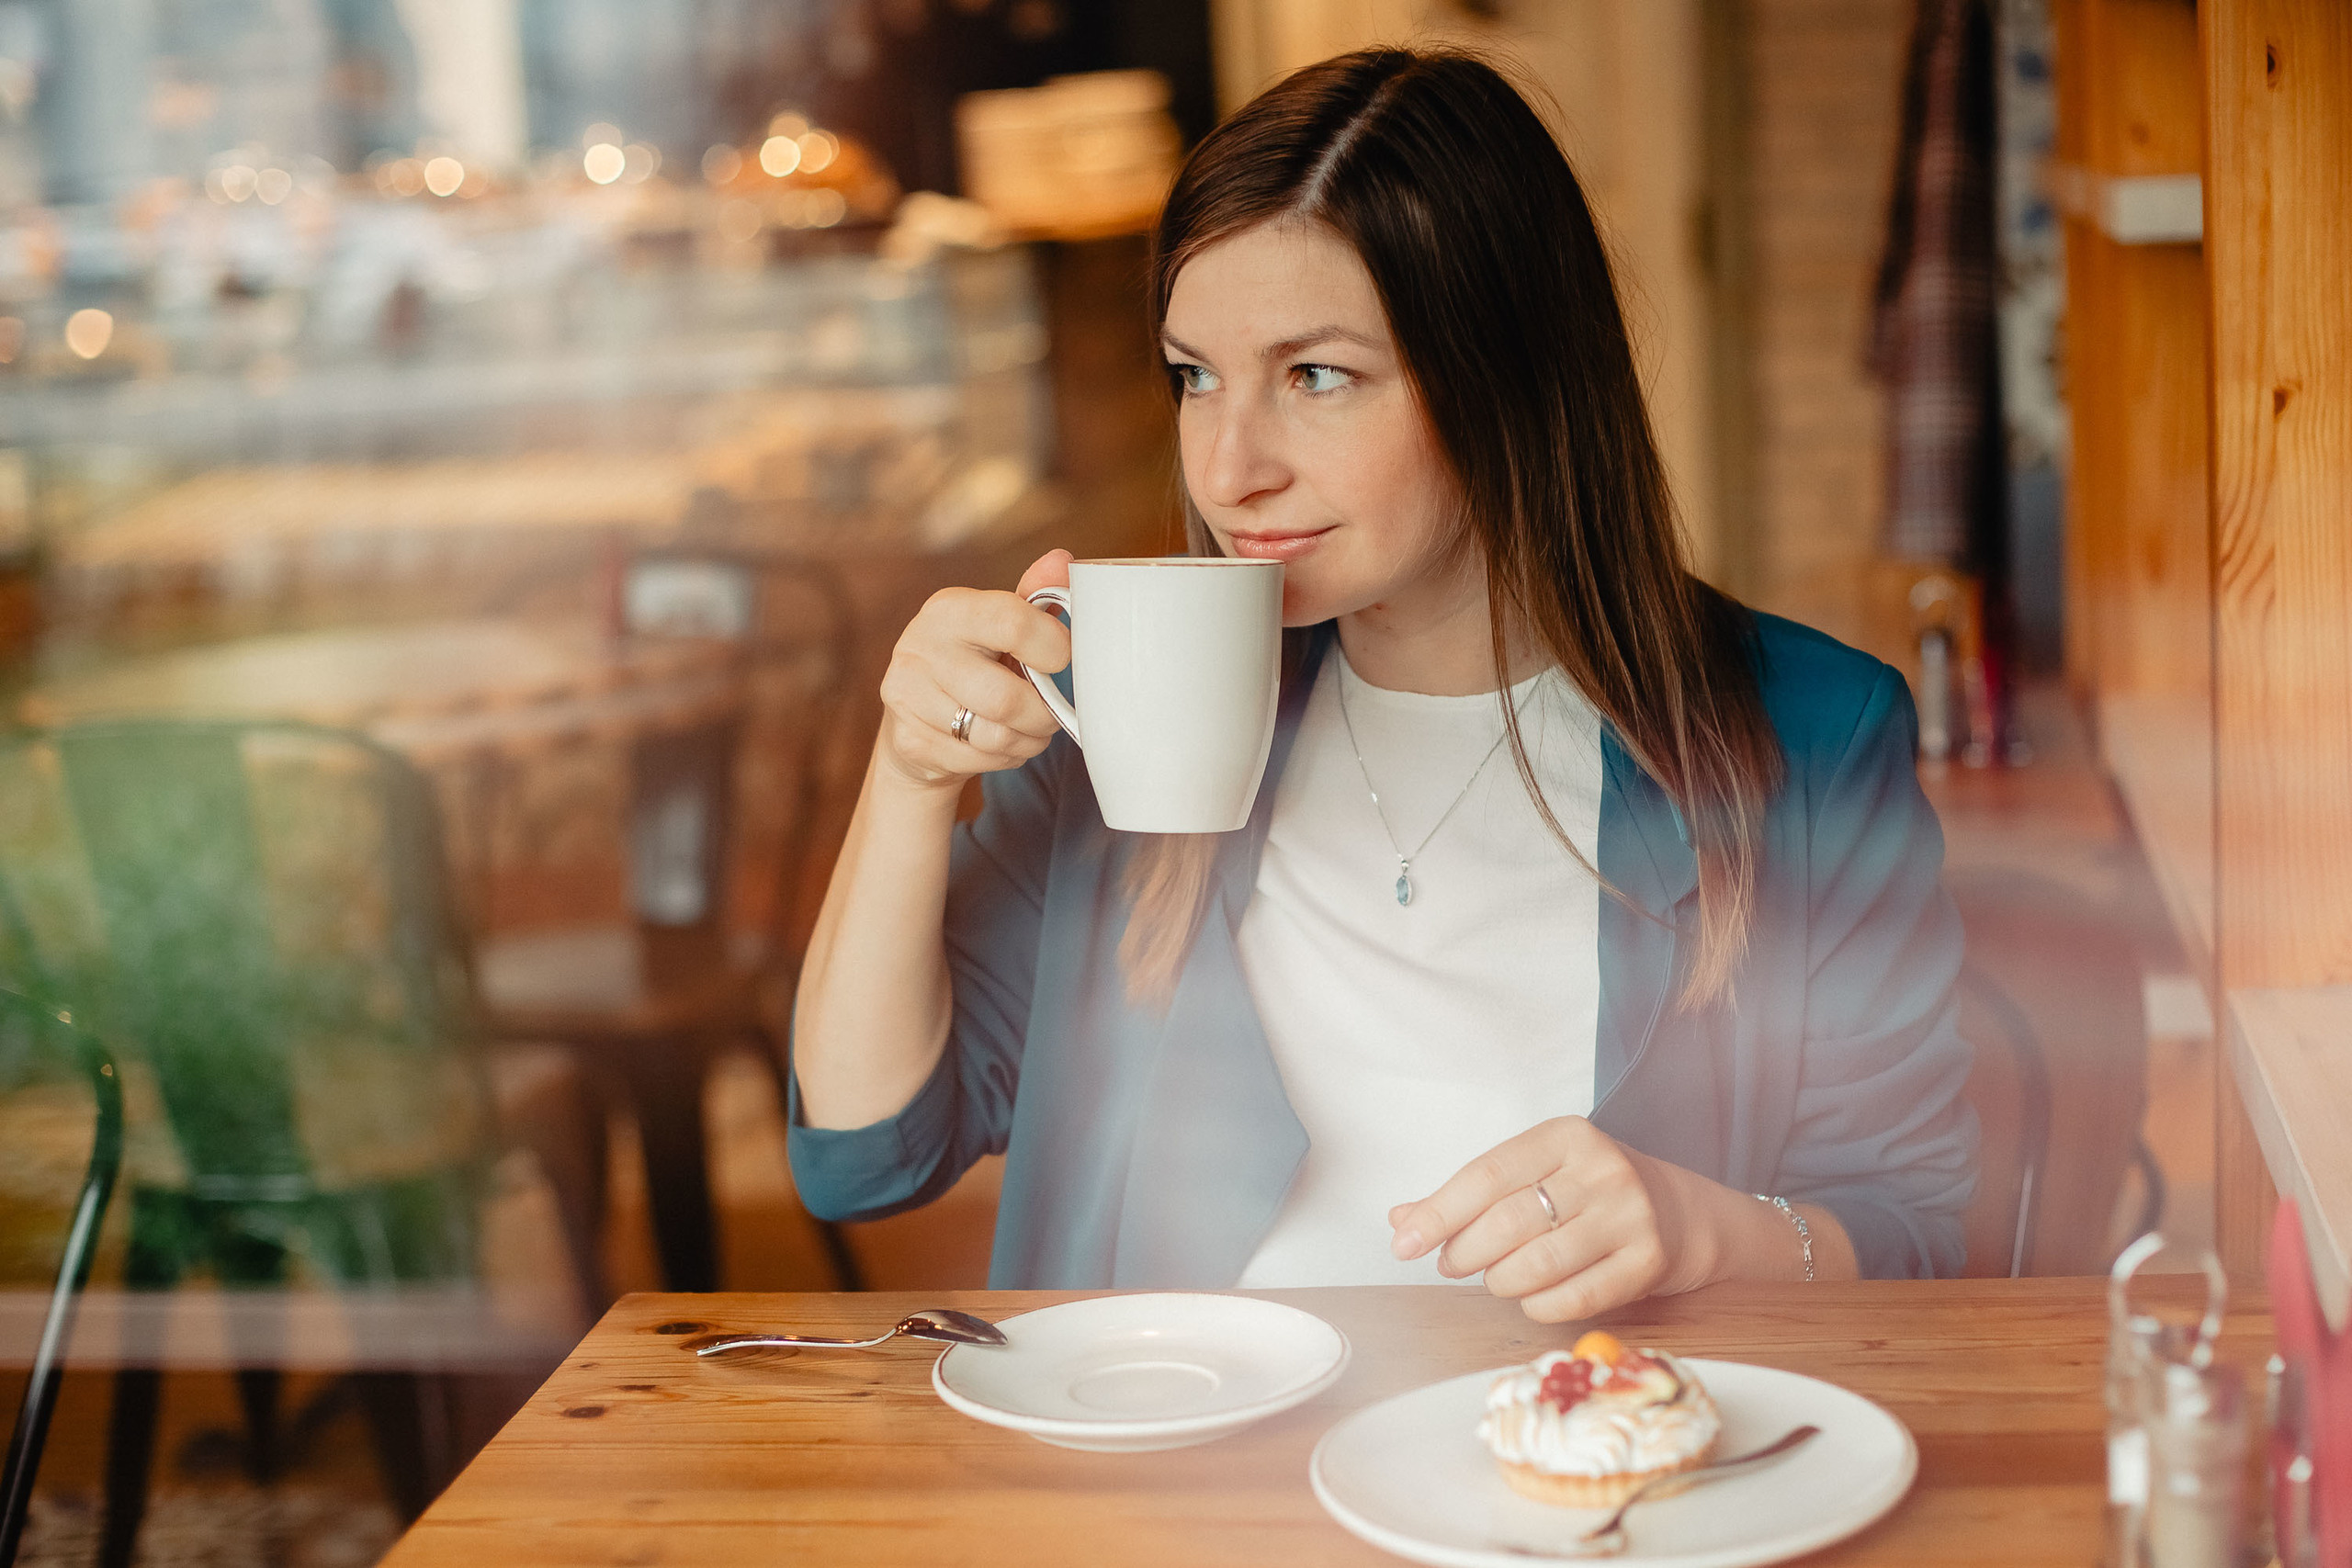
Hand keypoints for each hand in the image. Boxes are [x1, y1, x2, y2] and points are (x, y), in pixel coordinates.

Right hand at [876, 550, 1072, 791]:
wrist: (917, 720)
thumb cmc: (974, 665)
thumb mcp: (1001, 627)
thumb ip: (1034, 598)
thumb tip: (1063, 560)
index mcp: (949, 608)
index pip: (1014, 623)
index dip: (1053, 648)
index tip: (1063, 661)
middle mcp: (919, 646)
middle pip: (1006, 698)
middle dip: (1043, 715)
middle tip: (1051, 714)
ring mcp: (906, 695)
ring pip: (994, 736)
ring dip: (1027, 740)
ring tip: (1029, 730)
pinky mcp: (908, 739)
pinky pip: (978, 761)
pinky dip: (1003, 759)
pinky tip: (999, 745)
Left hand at [1387, 1117, 1711, 1322]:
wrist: (1681, 1215)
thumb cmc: (1589, 1192)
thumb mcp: (1536, 1174)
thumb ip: (1469, 1196)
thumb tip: (1402, 1220)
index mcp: (1566, 1136)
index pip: (1487, 1174)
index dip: (1439, 1212)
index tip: (1404, 1243)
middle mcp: (1602, 1170)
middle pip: (1508, 1222)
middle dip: (1465, 1252)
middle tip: (1450, 1264)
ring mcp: (1630, 1216)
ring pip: (1538, 1264)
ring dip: (1499, 1281)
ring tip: (1493, 1279)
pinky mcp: (1647, 1262)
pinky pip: (1573, 1298)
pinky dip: (1537, 1306)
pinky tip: (1530, 1298)